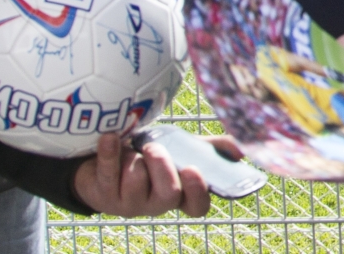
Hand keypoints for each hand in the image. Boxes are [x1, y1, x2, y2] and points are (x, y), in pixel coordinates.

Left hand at [72, 132, 209, 217]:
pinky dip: (109, 151)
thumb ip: (209, 149)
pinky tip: (109, 138)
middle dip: (162, 168)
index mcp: (179, 194)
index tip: (193, 169)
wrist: (104, 160)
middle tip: (154, 148)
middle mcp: (156, 204)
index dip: (197, 192)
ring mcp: (129, 203)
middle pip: (167, 195)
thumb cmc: (149, 157)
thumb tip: (240, 149)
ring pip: (136, 182)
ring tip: (131, 149)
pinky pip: (108, 172)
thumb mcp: (180, 151)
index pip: (197, 206)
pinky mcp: (103, 195)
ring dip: (134, 158)